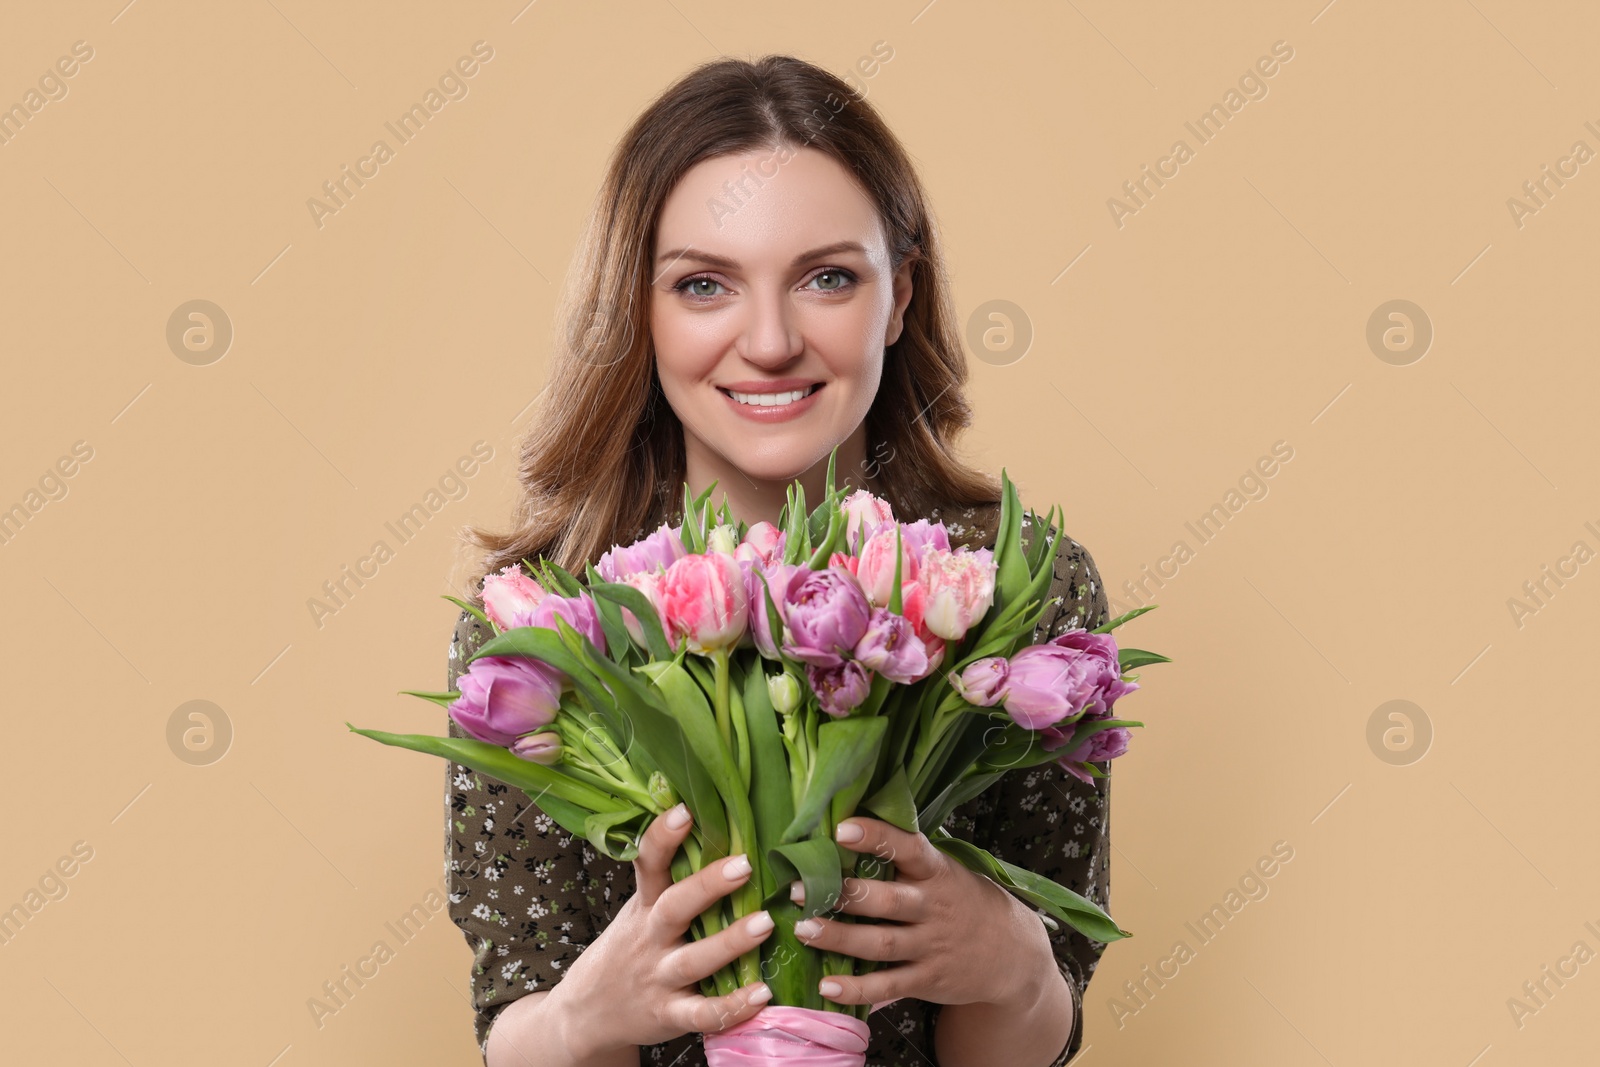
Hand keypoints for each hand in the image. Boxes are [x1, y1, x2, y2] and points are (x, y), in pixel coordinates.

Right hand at [549, 804, 774, 1056]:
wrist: (586, 1014)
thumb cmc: (628, 949)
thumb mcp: (638, 910)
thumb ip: (670, 882)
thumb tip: (718, 826)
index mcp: (644, 906)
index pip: (647, 864)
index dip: (662, 837)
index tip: (684, 810)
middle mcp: (650, 938)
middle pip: (675, 908)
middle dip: (707, 886)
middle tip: (745, 864)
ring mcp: (658, 978)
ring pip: (695, 960)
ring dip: (730, 942)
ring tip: (766, 923)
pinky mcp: (668, 1015)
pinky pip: (702, 1013)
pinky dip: (733, 1006)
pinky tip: (763, 994)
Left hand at [790, 816, 1055, 1011]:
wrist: (1012, 953)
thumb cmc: (963, 900)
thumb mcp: (946, 871)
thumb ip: (906, 858)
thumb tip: (847, 828)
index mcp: (938, 873)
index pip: (908, 848)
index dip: (877, 838)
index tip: (843, 828)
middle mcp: (934, 908)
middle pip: (888, 901)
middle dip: (844, 895)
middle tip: (800, 889)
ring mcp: (931, 947)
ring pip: (882, 943)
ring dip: (840, 938)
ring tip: (803, 929)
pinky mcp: (927, 980)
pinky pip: (888, 985)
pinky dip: (857, 988)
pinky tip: (826, 986)